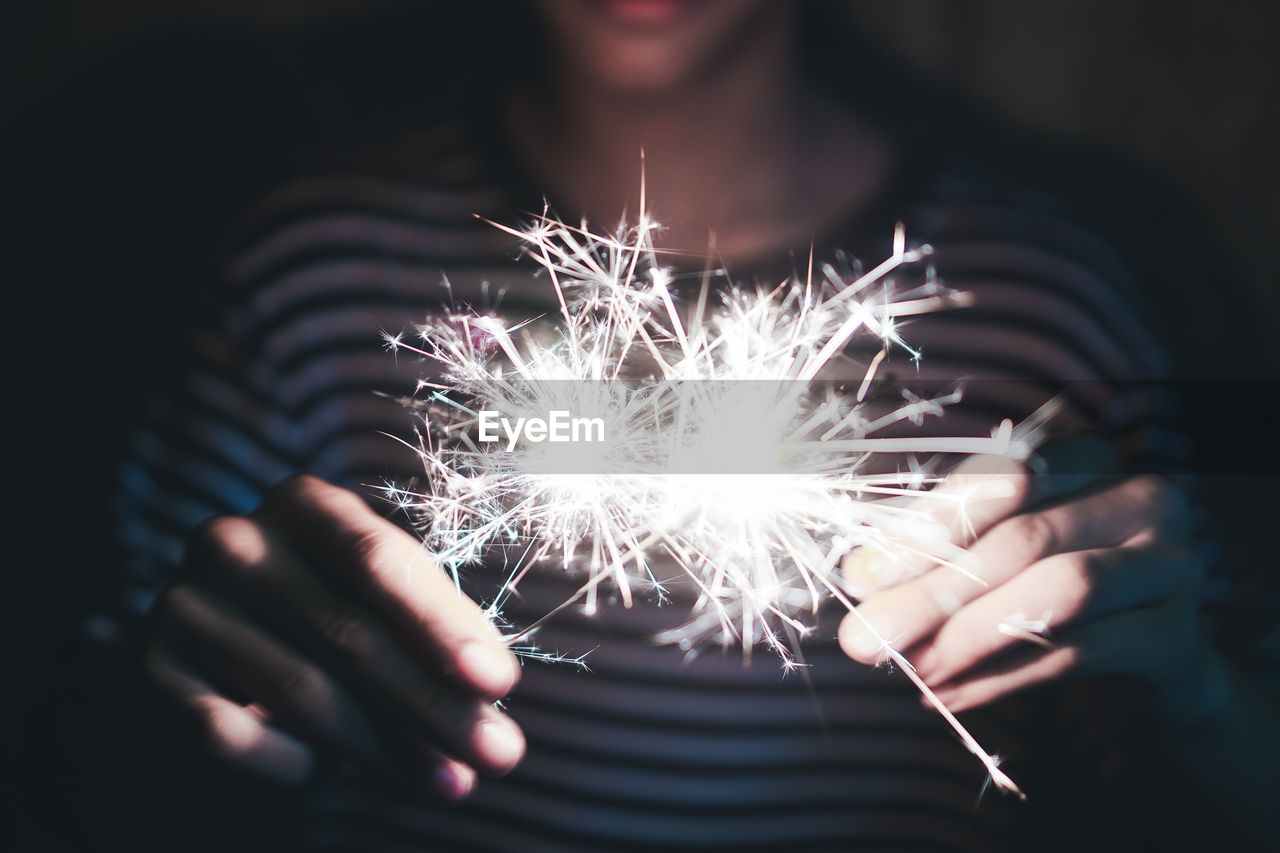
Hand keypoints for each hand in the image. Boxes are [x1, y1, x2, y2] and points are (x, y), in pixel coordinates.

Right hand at [145, 475, 522, 799]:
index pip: (378, 561)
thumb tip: (492, 689)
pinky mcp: (151, 670)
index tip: (500, 684)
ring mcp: (183, 602)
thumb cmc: (333, 616)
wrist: (223, 647)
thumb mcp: (389, 604)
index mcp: (303, 503)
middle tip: (498, 754)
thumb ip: (438, 631)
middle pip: (346, 631)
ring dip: (385, 748)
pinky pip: (230, 733)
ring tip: (449, 784)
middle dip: (433, 704)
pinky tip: (336, 774)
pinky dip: (293, 763)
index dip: (441, 625)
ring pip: (298, 690)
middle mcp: (233, 539)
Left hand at [837, 437, 1219, 721]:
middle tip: (867, 638)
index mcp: (1084, 457)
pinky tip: (951, 694)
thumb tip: (860, 577)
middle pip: (1026, 537)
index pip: (1000, 478)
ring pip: (1061, 590)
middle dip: (935, 591)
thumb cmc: (1051, 584)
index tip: (864, 578)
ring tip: (912, 668)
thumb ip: (932, 554)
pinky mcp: (1176, 636)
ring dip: (970, 635)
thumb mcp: (992, 556)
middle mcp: (1138, 497)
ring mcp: (1169, 565)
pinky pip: (1081, 653)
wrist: (1152, 654)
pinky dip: (1004, 677)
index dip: (928, 527)